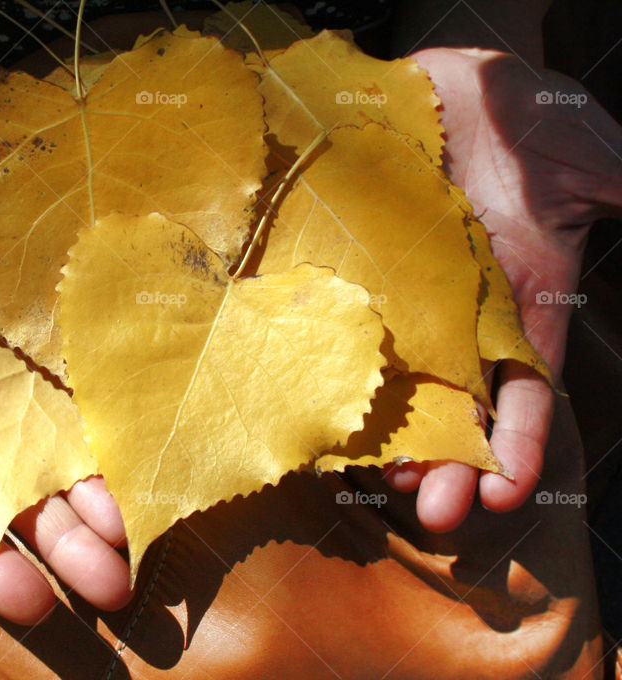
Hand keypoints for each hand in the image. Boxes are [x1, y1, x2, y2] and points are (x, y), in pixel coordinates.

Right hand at [0, 135, 131, 623]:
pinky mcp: (11, 311)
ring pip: (49, 431)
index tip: (29, 601)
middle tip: (118, 587)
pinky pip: (60, 358)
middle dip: (61, 536)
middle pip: (9, 483)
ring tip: (142, 528)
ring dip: (95, 479)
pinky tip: (141, 426)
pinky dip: (98, 393)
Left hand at [385, 47, 621, 530]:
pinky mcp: (354, 277)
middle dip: (450, 464)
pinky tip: (332, 416)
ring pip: (400, 385)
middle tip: (434, 512)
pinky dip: (340, 377)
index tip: (502, 492)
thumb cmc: (524, 117)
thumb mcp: (589, 162)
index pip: (527, 389)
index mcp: (523, 302)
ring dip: (395, 439)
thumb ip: (615, 204)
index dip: (520, 444)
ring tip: (385, 482)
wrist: (445, 84)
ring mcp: (405, 300)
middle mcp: (463, 315)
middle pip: (459, 405)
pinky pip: (347, 334)